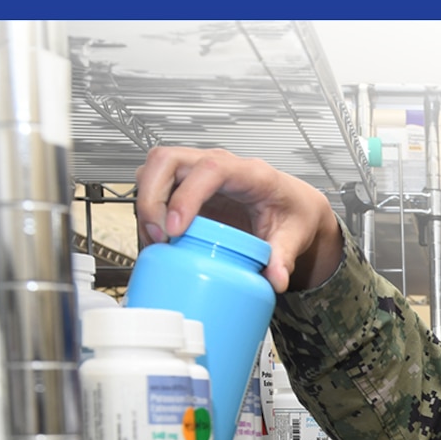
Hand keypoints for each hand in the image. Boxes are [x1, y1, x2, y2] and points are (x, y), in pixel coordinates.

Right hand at [134, 146, 342, 292]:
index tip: (176, 229)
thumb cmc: (293, 211)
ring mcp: (199, 171)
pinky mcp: (186, 185)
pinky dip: (149, 212)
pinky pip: (154, 186)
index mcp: (250, 173)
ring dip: (146, 204)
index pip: (210, 170)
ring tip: (157, 241)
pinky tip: (158, 239)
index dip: (187, 196)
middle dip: (152, 197)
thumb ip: (284, 258)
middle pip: (168, 160)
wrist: (293, 205)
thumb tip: (275, 280)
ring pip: (154, 169)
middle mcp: (219, 165)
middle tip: (160, 237)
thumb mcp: (295, 236)